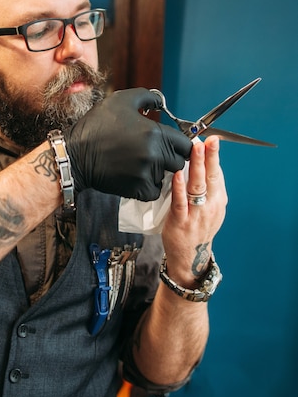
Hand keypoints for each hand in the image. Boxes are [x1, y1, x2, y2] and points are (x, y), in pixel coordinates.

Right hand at [64, 87, 191, 200]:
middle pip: (178, 162)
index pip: (186, 144)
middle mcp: (154, 155)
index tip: (171, 143)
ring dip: (158, 172)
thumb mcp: (120, 100)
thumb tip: (160, 102)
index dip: (180, 143)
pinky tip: (136, 175)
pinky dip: (148, 186)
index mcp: (155, 133)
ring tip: (140, 163)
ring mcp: (146, 174)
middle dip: (169, 157)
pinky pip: (154, 191)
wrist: (75, 155)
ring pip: (165, 176)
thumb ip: (146, 97)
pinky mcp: (137, 189)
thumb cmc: (97, 126)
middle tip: (155, 153)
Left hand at [162, 136, 227, 285]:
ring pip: (197, 187)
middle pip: (210, 177)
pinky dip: (179, 187)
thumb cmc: (198, 227)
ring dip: (196, 167)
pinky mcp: (181, 221)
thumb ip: (208, 186)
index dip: (215, 156)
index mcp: (218, 200)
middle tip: (206, 140)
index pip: (218, 174)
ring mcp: (196, 214)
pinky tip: (178, 174)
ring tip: (194, 150)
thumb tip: (203, 160)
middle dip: (208, 157)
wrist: (190, 256)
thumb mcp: (210, 207)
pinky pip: (180, 202)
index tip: (213, 140)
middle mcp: (210, 206)